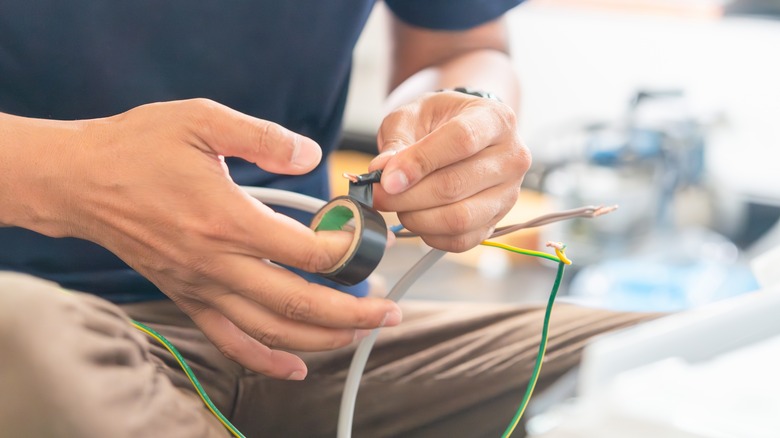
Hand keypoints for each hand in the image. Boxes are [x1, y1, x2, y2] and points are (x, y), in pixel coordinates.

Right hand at [39, 99, 401, 378]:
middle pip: (300, 302)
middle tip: (390, 310)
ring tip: (360, 333)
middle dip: (354, 312)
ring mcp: (201, 287)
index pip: (308, 252)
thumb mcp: (202, 120)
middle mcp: (218, 263)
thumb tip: (311, 155)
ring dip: (322, 337)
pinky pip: (230, 340)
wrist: (78, 180)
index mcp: (229, 219)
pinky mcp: (187, 296)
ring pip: (273, 329)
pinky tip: (296, 368)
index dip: (349, 250)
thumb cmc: (138, 147)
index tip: (368, 240)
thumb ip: (263, 138)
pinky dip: (266, 360)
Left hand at [369, 91, 530, 251]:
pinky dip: (429, 234)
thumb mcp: (414, 114)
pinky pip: (461, 240)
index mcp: (495, 119)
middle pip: (456, 185)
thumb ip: (397, 141)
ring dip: (416, 218)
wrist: (465, 133)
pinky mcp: (496, 221)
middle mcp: (511, 158)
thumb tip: (382, 173)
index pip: (461, 141)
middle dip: (408, 196)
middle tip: (378, 195)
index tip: (387, 178)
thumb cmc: (440, 121)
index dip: (420, 162)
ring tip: (397, 205)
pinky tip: (416, 217)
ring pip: (459, 218)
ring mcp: (508, 194)